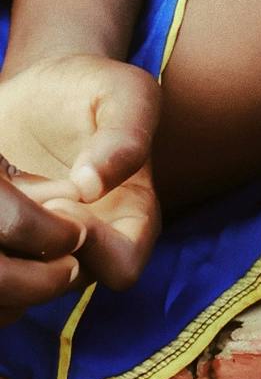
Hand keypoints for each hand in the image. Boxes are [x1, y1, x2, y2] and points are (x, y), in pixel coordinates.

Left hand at [0, 54, 160, 308]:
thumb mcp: (122, 92)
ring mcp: (40, 259)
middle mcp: (85, 252)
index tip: (66, 195)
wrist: (38, 94)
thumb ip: (125, 134)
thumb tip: (91, 185)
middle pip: (55, 283)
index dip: (95, 241)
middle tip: (17, 187)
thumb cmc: (88, 92)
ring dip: (1, 239)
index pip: (122, 268)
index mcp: (130, 222)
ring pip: (13, 286)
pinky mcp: (5, 254)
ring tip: (1, 185)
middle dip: (32, 236)